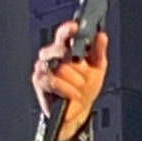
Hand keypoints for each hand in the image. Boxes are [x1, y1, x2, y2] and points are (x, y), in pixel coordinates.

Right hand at [32, 20, 108, 140]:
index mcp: (65, 49)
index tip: (75, 27)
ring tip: (81, 86)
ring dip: (72, 77)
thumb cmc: (84, 89)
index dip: (68, 29)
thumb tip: (102, 36)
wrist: (78, 113)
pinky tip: (73, 93)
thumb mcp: (97, 69)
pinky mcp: (39, 82)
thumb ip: (98, 52)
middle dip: (75, 61)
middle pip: (58, 49)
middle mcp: (52, 56)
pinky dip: (65, 88)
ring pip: (57, 66)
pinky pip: (51, 80)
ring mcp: (44, 68)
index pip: (64, 34)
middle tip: (84, 69)